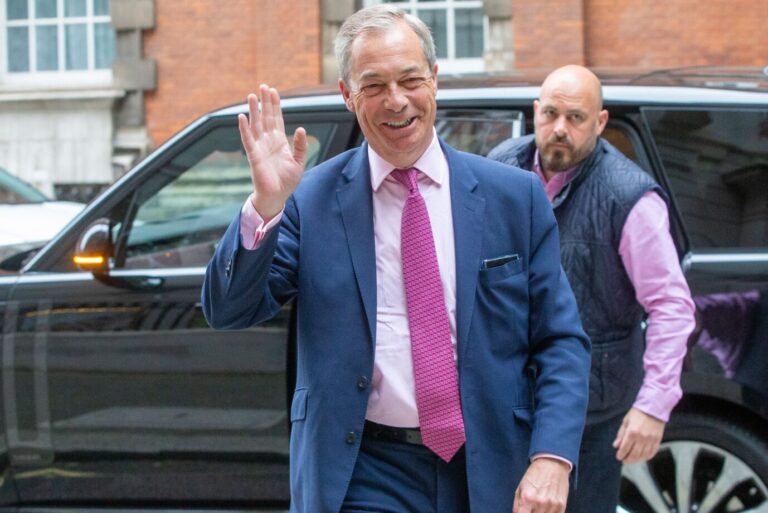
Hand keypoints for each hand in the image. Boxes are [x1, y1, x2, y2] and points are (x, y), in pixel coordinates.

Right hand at [238, 84, 307, 219]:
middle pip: (266, 117)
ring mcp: (260, 147)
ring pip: (256, 124)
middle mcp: (268, 141)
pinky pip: (247, 139)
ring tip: (251, 95)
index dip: (275, 105)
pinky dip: (244, 128)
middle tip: (263, 86)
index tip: (274, 91)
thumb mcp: (299, 162)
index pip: (276, 119)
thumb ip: (300, 146)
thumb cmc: (287, 181)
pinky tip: (242, 117)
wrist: (277, 197)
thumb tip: (300, 128)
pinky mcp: (253, 155)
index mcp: (279, 141)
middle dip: (264, 102)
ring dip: (253, 110)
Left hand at [513, 458, 569, 512]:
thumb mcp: (520, 488)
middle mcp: (540, 503)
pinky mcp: (561, 506)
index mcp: (527, 498)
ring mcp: (552, 505)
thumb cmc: (535, 475)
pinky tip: (546, 508)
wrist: (552, 464)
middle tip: (530, 507)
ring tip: (538, 506)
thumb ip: (517, 506)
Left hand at [613, 407, 664, 463]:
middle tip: (625, 461)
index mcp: (632, 432)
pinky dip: (647, 457)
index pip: (625, 448)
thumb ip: (621, 434)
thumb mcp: (626, 421)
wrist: (653, 408)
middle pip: (634, 454)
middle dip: (628, 459)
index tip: (619, 457)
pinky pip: (652, 452)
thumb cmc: (637, 413)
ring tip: (632, 460)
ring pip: (643, 455)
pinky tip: (643, 457)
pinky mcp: (657, 440)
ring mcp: (650, 440)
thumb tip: (616, 445)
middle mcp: (641, 438)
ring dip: (637, 459)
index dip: (621, 454)